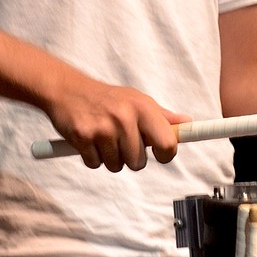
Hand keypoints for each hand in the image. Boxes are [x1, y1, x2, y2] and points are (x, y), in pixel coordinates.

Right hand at [43, 66, 189, 170]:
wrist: (67, 90)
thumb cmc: (108, 98)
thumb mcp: (137, 100)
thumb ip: (162, 116)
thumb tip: (188, 124)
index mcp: (143, 107)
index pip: (168, 143)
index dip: (166, 154)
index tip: (160, 154)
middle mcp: (124, 116)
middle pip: (139, 163)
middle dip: (130, 158)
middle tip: (121, 140)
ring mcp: (103, 128)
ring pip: (116, 166)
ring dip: (110, 158)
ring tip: (103, 137)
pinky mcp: (83, 137)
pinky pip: (95, 164)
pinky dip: (92, 157)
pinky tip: (89, 140)